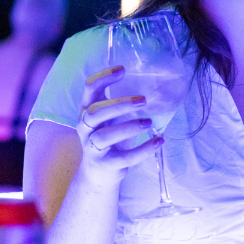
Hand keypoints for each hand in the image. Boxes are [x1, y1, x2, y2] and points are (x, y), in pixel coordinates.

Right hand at [76, 65, 162, 186]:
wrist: (99, 173)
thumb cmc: (110, 137)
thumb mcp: (112, 118)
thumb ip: (123, 103)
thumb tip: (156, 85)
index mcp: (87, 110)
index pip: (89, 89)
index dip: (103, 77)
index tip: (123, 69)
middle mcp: (85, 128)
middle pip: (95, 112)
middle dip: (119, 104)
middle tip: (144, 100)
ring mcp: (92, 147)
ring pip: (105, 136)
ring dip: (129, 127)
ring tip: (149, 122)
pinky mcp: (105, 164)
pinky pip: (123, 157)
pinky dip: (143, 149)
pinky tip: (159, 141)